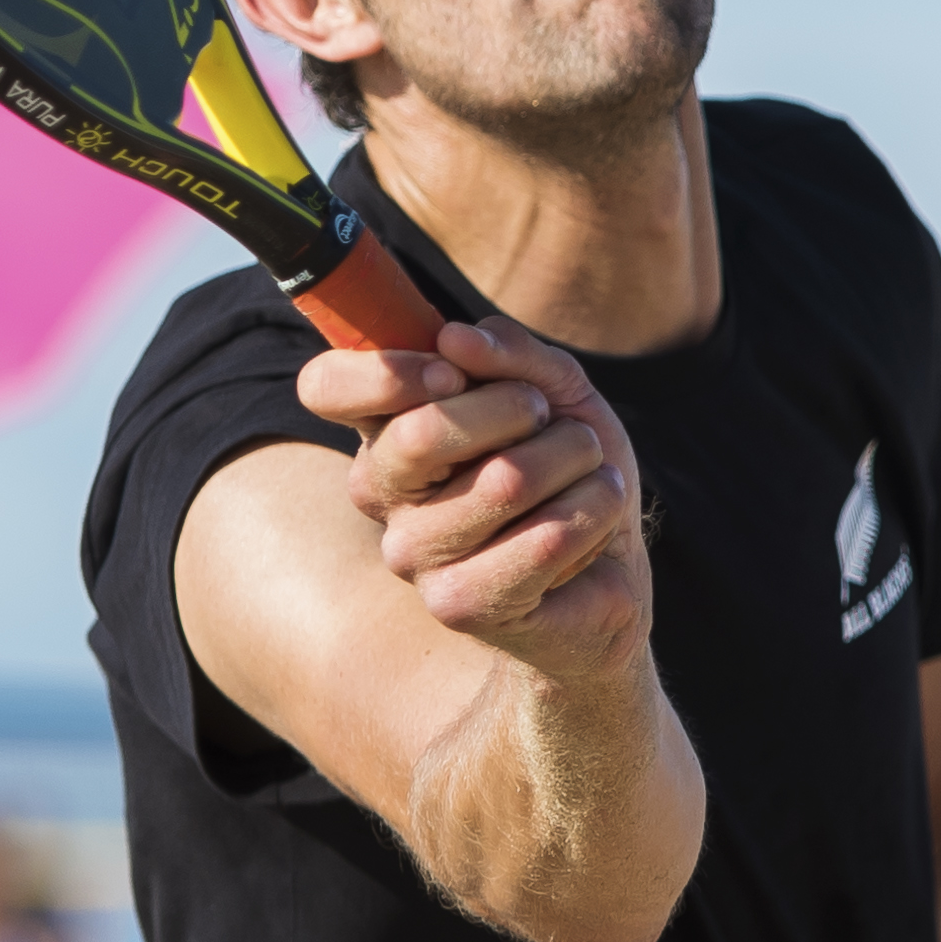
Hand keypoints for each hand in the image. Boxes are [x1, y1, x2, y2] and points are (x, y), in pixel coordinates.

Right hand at [299, 323, 652, 683]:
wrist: (613, 567)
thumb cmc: (570, 468)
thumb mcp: (555, 388)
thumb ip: (509, 352)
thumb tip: (454, 337)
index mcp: (386, 430)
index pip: (326, 387)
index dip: (388, 371)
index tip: (454, 372)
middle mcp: (382, 493)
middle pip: (419, 432)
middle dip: (518, 406)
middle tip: (551, 421)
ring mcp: (412, 554)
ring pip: (505, 480)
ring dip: (575, 460)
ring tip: (589, 474)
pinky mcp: (459, 604)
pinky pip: (543, 538)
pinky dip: (593, 511)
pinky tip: (595, 518)